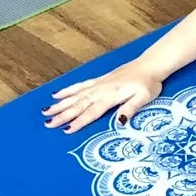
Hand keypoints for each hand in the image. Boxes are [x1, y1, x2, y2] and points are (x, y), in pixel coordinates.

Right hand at [42, 59, 166, 132]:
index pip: (92, 112)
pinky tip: (57, 94)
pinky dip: (68, 90)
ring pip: (75, 95)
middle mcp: (101, 90)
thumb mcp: (145, 97)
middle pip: (79, 104)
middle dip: (62, 114)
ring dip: (60, 103)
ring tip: (45, 111)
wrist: (149, 65)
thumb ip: (130, 109)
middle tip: (48, 123)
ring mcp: (98, 84)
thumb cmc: (149, 83)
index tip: (66, 130)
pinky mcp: (99, 80)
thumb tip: (119, 122)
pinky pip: (80, 85)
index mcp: (111, 96)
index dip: (79, 121)